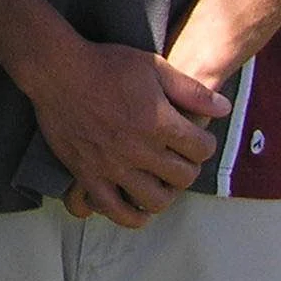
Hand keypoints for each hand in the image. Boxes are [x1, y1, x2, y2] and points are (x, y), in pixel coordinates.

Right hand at [27, 39, 227, 229]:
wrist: (56, 70)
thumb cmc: (105, 64)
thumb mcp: (153, 66)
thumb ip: (191, 90)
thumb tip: (224, 109)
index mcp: (158, 122)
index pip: (201, 150)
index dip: (205, 144)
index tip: (196, 139)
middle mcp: (138, 149)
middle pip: (182, 177)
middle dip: (188, 167)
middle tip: (179, 157)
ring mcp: (112, 166)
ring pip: (156, 200)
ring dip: (166, 192)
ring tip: (161, 179)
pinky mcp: (88, 175)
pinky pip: (116, 211)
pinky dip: (133, 216)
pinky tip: (139, 207)